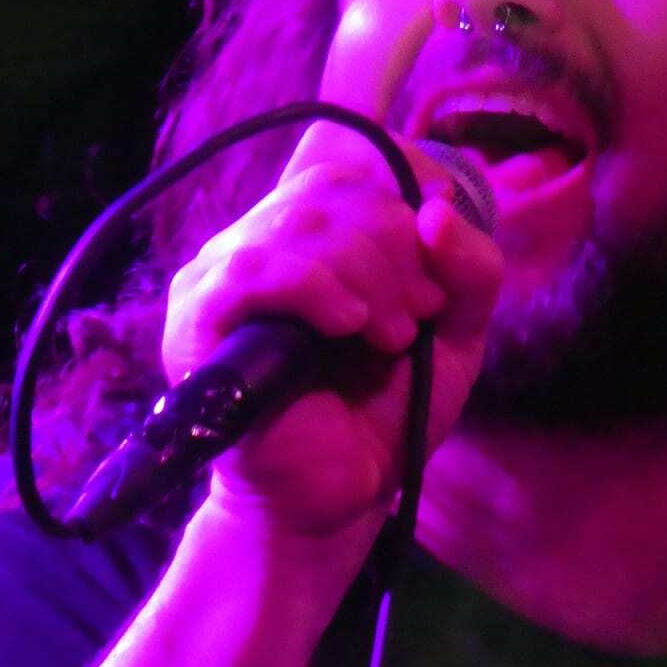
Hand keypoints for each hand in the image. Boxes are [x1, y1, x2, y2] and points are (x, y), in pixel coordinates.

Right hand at [161, 123, 502, 543]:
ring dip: (363, 273)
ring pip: (295, 227)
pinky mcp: (196, 324)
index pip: (346, 174)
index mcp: (308, 233)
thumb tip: (437, 208)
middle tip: (418, 315)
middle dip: (394, 250)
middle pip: (330, 194)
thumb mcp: (456, 332)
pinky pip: (248, 271)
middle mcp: (256, 242)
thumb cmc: (389, 408)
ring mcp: (217, 278)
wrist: (343, 492)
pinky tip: (347, 324)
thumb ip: (470, 268)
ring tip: (391, 333)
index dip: (401, 209)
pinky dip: (312, 287)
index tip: (435, 284)